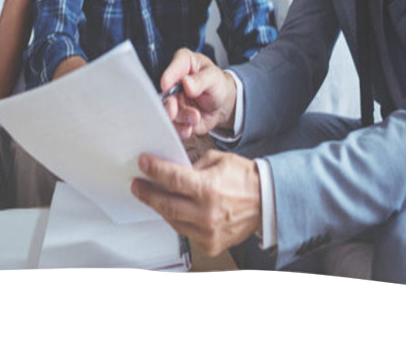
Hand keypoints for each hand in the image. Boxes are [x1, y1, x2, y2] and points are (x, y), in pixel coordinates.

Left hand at [131, 149, 261, 256]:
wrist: (267, 201)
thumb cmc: (244, 179)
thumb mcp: (217, 161)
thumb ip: (192, 166)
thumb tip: (171, 169)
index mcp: (209, 189)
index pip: (172, 179)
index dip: (154, 170)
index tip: (143, 163)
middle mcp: (207, 213)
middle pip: (166, 204)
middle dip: (147, 193)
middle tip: (138, 185)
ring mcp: (208, 232)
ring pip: (173, 220)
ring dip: (160, 207)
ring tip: (152, 196)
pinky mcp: (211, 244)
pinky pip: (185, 232)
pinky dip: (177, 220)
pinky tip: (173, 210)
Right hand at [160, 49, 237, 139]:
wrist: (222, 104)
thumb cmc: (217, 84)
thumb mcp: (214, 78)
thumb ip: (201, 80)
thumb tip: (186, 82)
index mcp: (182, 64)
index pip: (173, 67)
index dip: (168, 76)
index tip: (166, 85)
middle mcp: (173, 83)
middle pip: (164, 94)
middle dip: (168, 104)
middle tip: (173, 110)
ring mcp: (173, 101)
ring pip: (169, 112)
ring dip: (181, 118)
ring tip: (195, 118)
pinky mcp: (176, 117)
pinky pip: (174, 125)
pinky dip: (180, 129)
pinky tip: (189, 128)